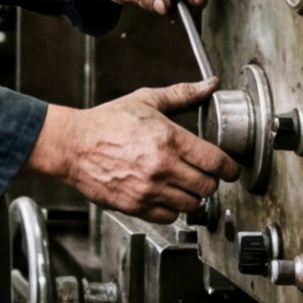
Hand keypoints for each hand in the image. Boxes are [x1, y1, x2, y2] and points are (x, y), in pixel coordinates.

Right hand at [24, 80, 240, 222]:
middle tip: (203, 173)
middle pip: (208, 186)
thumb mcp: (146, 100)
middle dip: (210, 180)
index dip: (229, 167)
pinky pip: (169, 217)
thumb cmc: (106, 123)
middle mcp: (162, 167)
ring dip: (191, 195)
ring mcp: (149, 189)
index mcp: (169, 139)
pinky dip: (172, 209)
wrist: (72, 146)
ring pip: (192, 204)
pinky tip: (165, 195)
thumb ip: (182, 94)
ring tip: (182, 184)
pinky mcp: (136, 205)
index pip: (217, 162)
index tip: (229, 168)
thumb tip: (210, 85)